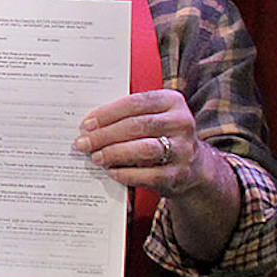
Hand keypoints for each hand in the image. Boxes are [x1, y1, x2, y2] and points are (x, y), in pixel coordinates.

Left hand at [75, 90, 223, 194]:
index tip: (87, 123)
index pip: (135, 103)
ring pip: (144, 149)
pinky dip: (126, 174)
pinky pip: (149, 175)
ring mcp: (183, 149)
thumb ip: (126, 114)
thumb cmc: (159, 134)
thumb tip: (89, 124)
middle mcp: (181, 123)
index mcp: (172, 101)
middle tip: (83, 143)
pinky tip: (111, 172)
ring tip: (96, 157)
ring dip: (114, 153)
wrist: (193, 164)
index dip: (107, 113)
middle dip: (105, 135)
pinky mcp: (179, 173)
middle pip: (137, 126)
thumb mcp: (151, 115)